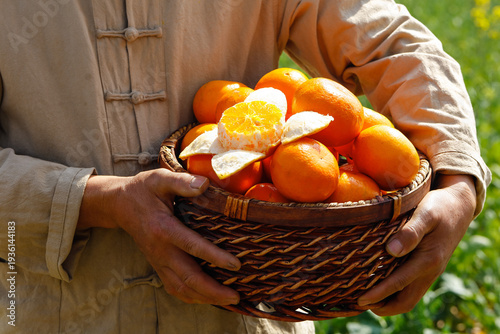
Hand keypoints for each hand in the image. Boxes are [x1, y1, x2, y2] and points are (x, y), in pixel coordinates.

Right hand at [78, 169, 240, 304]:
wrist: (119, 205)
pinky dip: (192, 297)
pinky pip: (174, 288)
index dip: (215, 256)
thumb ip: (182, 181)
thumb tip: (205, 184)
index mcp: (164, 228)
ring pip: (182, 288)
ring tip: (229, 300)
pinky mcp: (158, 265)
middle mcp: (161, 250)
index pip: (192, 246)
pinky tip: (209, 298)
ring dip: (206, 298)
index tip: (236, 265)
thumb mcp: (159, 179)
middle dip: (213, 290)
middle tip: (237, 296)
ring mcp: (158, 261)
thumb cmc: (143, 190)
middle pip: (188, 277)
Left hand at [357, 174, 476, 315]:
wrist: (459, 205)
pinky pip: (411, 287)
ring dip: (389, 303)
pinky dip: (395, 292)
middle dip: (383, 307)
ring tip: (366, 299)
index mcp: (428, 259)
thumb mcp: (426, 213)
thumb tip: (392, 250)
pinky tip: (379, 284)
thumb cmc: (439, 206)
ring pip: (409, 298)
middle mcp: (430, 270)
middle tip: (359, 303)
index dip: (379, 294)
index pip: (399, 283)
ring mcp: (430, 271)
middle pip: (406, 301)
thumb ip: (410, 232)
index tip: (360, 300)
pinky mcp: (427, 267)